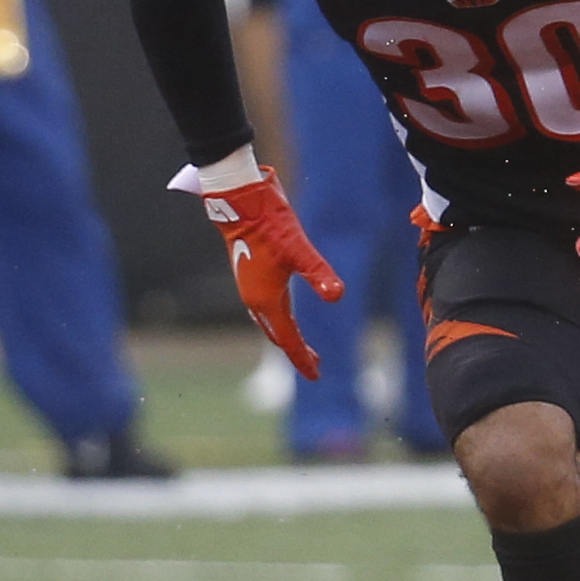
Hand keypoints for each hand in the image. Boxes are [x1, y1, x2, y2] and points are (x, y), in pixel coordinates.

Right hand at [199, 169, 343, 378]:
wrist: (240, 204)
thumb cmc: (271, 226)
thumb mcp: (300, 250)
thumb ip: (319, 273)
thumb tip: (338, 296)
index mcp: (266, 301)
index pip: (288, 339)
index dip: (303, 358)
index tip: (316, 376)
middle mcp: (255, 301)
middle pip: (278, 335)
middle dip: (297, 352)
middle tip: (315, 367)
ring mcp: (250, 290)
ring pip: (270, 323)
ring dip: (287, 337)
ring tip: (304, 347)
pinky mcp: (250, 278)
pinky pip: (266, 310)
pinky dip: (279, 321)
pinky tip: (286, 315)